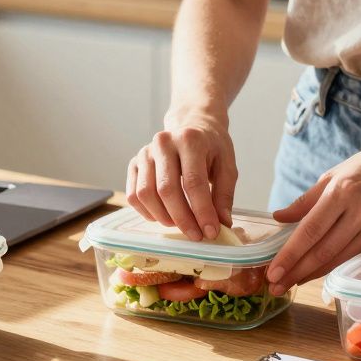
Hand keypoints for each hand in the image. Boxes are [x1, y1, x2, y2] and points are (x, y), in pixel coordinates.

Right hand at [125, 110, 237, 240]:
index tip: (211, 232)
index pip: (193, 182)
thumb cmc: (211, 147)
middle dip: (182, 218)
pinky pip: (133, 195)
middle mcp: (163, 142)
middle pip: (167, 190)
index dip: (202, 211)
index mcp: (190, 139)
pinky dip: (147, 212)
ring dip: (163, 217)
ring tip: (181, 224)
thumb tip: (222, 223)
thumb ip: (224, 194)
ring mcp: (145, 152)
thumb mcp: (227, 165)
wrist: (192, 125)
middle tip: (196, 235)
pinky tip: (164, 216)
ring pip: (146, 194)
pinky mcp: (134, 163)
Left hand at [265, 139, 360, 294]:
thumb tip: (279, 217)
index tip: (272, 271)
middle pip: (323, 250)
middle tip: (276, 286)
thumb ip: (306, 200)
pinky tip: (320, 273)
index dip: (290, 254)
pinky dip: (337, 267)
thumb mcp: (334, 174)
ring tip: (292, 282)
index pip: (310, 230)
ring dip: (314, 274)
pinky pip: (358, 258)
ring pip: (340, 259)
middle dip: (297, 271)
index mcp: (342, 191)